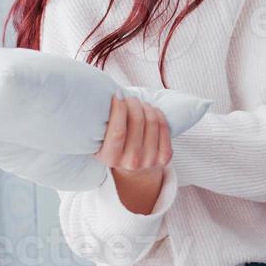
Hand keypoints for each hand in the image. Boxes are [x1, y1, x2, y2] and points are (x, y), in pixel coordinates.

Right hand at [96, 95, 172, 212]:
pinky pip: (164, 127)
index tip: (117, 94)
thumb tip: (104, 96)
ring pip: (152, 122)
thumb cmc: (114, 147)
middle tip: (130, 98)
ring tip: (140, 103)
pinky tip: (152, 110)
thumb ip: (99, 125)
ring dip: (146, 106)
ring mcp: (149, 160)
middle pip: (137, 122)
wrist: (134, 171)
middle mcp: (131, 162)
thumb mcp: (100, 141)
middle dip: (134, 103)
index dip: (119, 109)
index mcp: (110, 158)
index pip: (117, 131)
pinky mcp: (165, 157)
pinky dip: (158, 113)